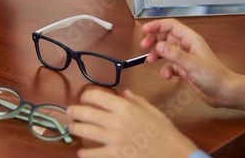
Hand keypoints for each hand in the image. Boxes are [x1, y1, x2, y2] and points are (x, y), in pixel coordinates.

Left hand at [65, 88, 197, 157]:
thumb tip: (125, 93)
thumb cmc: (166, 135)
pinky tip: (82, 152)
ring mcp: (115, 139)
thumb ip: (137, 101)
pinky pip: (94, 153)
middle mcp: (117, 121)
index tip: (84, 97)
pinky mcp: (116, 155)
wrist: (175, 156)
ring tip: (72, 128)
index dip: (87, 96)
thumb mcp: (153, 112)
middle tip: (69, 112)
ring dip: (76, 129)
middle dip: (75, 112)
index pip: (98, 96)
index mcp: (126, 108)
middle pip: (87, 113)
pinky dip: (85, 153)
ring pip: (86, 131)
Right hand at [140, 19, 244, 113]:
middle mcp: (187, 46)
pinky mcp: (184, 69)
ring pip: (165, 51)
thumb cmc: (216, 77)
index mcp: (191, 40)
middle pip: (165, 36)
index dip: (157, 25)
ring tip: (150, 61)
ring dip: (156, 55)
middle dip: (154, 40)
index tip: (145, 29)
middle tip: (144, 45)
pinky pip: (169, 65)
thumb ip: (174, 55)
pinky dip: (165, 70)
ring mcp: (185, 58)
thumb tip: (159, 45)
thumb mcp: (192, 64)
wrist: (225, 92)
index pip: (171, 26)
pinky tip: (167, 76)